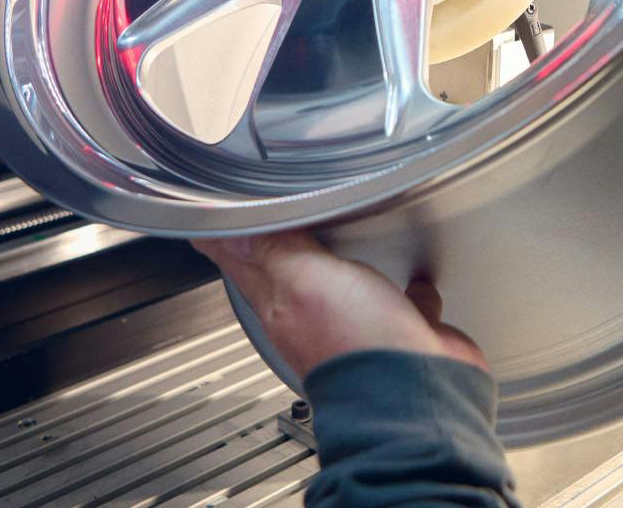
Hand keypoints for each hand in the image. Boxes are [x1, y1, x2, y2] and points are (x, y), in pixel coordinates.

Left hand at [194, 232, 487, 376]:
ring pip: (341, 290)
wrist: (412, 395)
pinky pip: (399, 305)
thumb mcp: (305, 279)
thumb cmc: (353, 344)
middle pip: (287, 275)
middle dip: (273, 251)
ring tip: (330, 244)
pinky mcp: (397, 335)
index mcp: (282, 304)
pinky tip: (414, 279)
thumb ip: (275, 249)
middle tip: (258, 230)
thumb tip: (233, 230)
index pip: (243, 264)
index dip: (225, 242)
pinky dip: (404, 290)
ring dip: (337, 268)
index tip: (208, 227)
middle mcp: (315, 318)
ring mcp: (355, 328)